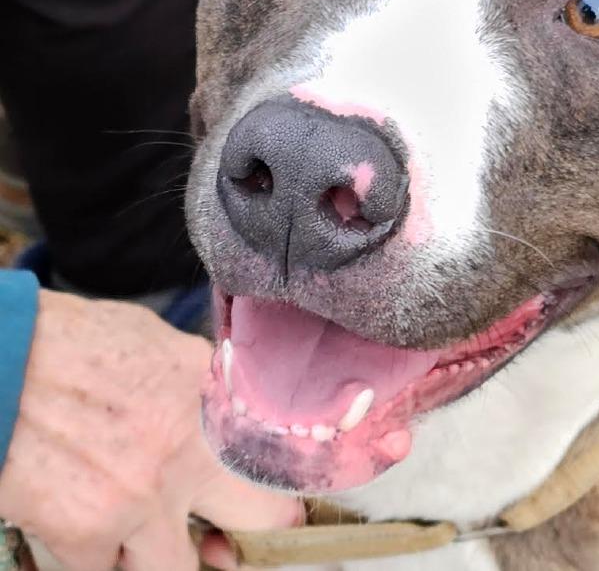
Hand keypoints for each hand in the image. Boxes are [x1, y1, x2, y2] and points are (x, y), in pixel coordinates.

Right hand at [0, 290, 302, 570]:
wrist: (4, 359)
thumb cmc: (71, 342)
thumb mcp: (158, 346)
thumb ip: (197, 386)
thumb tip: (219, 413)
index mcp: (214, 398)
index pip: (278, 454)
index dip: (278, 485)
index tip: (277, 503)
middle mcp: (191, 450)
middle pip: (260, 519)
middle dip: (245, 534)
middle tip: (227, 545)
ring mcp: (144, 498)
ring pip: (178, 567)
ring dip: (163, 558)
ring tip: (143, 539)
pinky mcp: (88, 533)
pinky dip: (99, 560)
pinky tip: (85, 532)